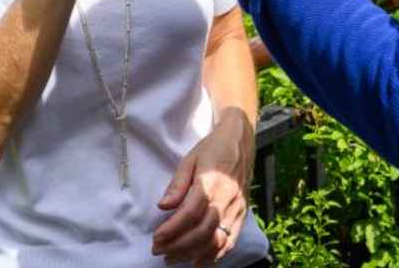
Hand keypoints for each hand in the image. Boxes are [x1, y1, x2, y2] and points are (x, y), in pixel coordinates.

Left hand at [152, 108, 254, 266]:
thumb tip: (163, 206)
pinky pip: (230, 240)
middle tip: (159, 251)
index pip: (190, 213)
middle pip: (203, 231)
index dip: (172, 229)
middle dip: (179, 246)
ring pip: (217, 240)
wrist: (241, 142)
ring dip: (193, 253)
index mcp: (211, 182)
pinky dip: (214, 255)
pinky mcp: (242, 215)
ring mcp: (237, 209)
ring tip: (173, 259)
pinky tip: (198, 261)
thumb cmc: (212, 148)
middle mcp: (226, 199)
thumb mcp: (189, 159)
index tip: (156, 238)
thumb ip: (177, 184)